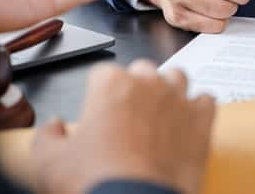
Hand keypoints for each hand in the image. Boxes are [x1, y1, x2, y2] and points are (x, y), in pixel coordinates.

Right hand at [32, 61, 214, 193]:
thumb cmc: (96, 183)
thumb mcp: (48, 162)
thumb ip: (48, 136)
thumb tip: (54, 127)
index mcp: (110, 84)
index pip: (103, 73)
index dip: (100, 94)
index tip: (100, 112)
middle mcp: (147, 83)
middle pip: (142, 71)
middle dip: (135, 88)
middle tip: (127, 117)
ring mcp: (178, 99)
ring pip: (176, 78)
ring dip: (168, 91)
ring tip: (159, 116)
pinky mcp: (202, 121)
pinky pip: (206, 101)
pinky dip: (198, 110)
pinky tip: (187, 125)